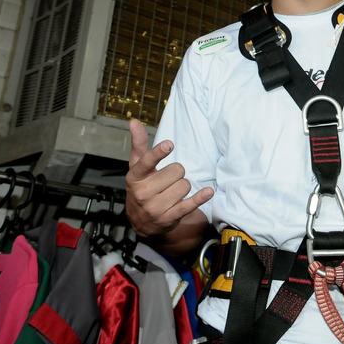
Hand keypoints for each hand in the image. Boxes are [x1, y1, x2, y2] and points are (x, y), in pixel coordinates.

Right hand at [125, 119, 213, 237]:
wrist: (140, 222)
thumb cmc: (141, 187)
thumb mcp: (137, 167)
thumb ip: (138, 144)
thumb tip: (134, 122)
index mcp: (135, 177)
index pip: (147, 162)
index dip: (159, 153)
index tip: (169, 145)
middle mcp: (143, 193)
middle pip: (176, 171)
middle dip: (177, 173)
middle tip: (169, 178)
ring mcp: (155, 207)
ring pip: (184, 186)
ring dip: (183, 186)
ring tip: (173, 191)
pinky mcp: (168, 218)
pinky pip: (189, 204)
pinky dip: (200, 197)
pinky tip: (208, 191)